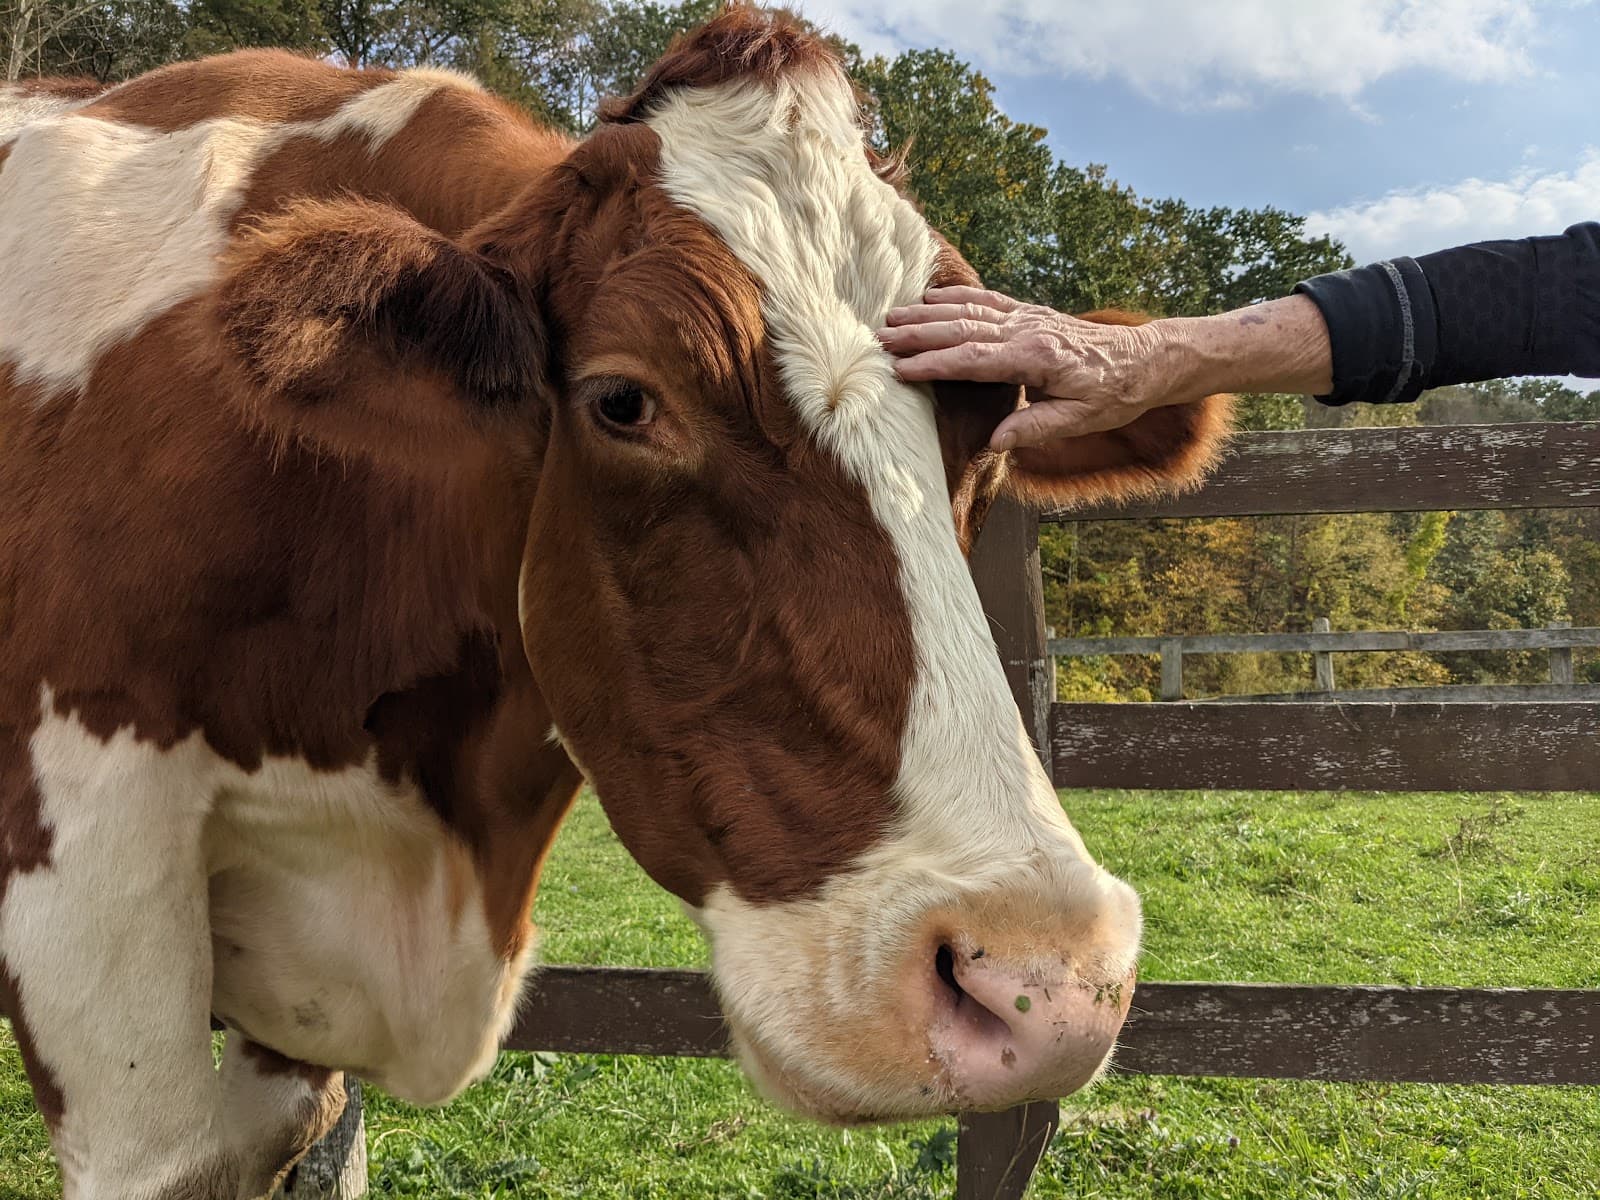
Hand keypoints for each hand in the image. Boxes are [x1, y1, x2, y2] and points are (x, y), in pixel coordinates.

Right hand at [876, 286, 1190, 449]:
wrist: (1145, 360)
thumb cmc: (1114, 393)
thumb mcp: (1079, 419)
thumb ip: (1035, 428)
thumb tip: (996, 442)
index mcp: (1036, 358)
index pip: (974, 359)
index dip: (934, 363)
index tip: (901, 368)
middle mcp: (1028, 330)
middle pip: (963, 329)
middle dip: (919, 333)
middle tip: (881, 338)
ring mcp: (1028, 317)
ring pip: (969, 311)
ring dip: (929, 313)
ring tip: (893, 317)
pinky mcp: (1030, 313)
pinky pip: (987, 300)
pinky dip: (956, 297)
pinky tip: (932, 298)